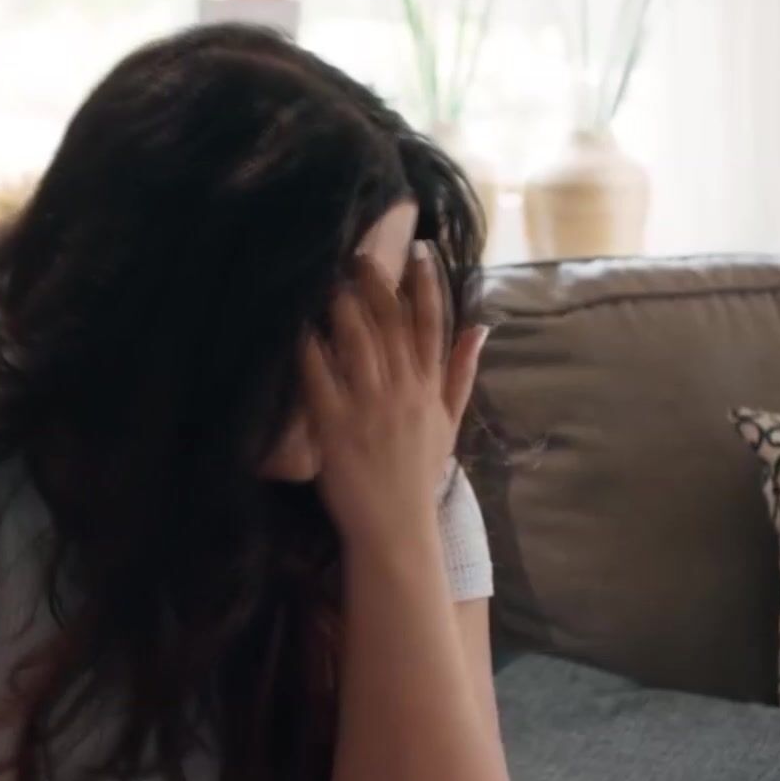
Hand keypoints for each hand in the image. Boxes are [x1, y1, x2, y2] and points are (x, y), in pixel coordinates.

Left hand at [300, 241, 487, 541]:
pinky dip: (310, 351)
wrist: (397, 531)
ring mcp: (370, 409)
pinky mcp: (336, 428)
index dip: (428, 285)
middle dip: (377, 284)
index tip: (421, 249)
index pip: (433, 327)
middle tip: (359, 252)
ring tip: (330, 276)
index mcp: (430, 390)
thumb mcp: (449, 424)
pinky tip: (299, 326)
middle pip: (392, 326)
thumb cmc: (417, 476)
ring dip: (344, 307)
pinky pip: (320, 380)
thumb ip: (461, 373)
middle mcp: (404, 393)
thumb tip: (481, 328)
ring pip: (359, 344)